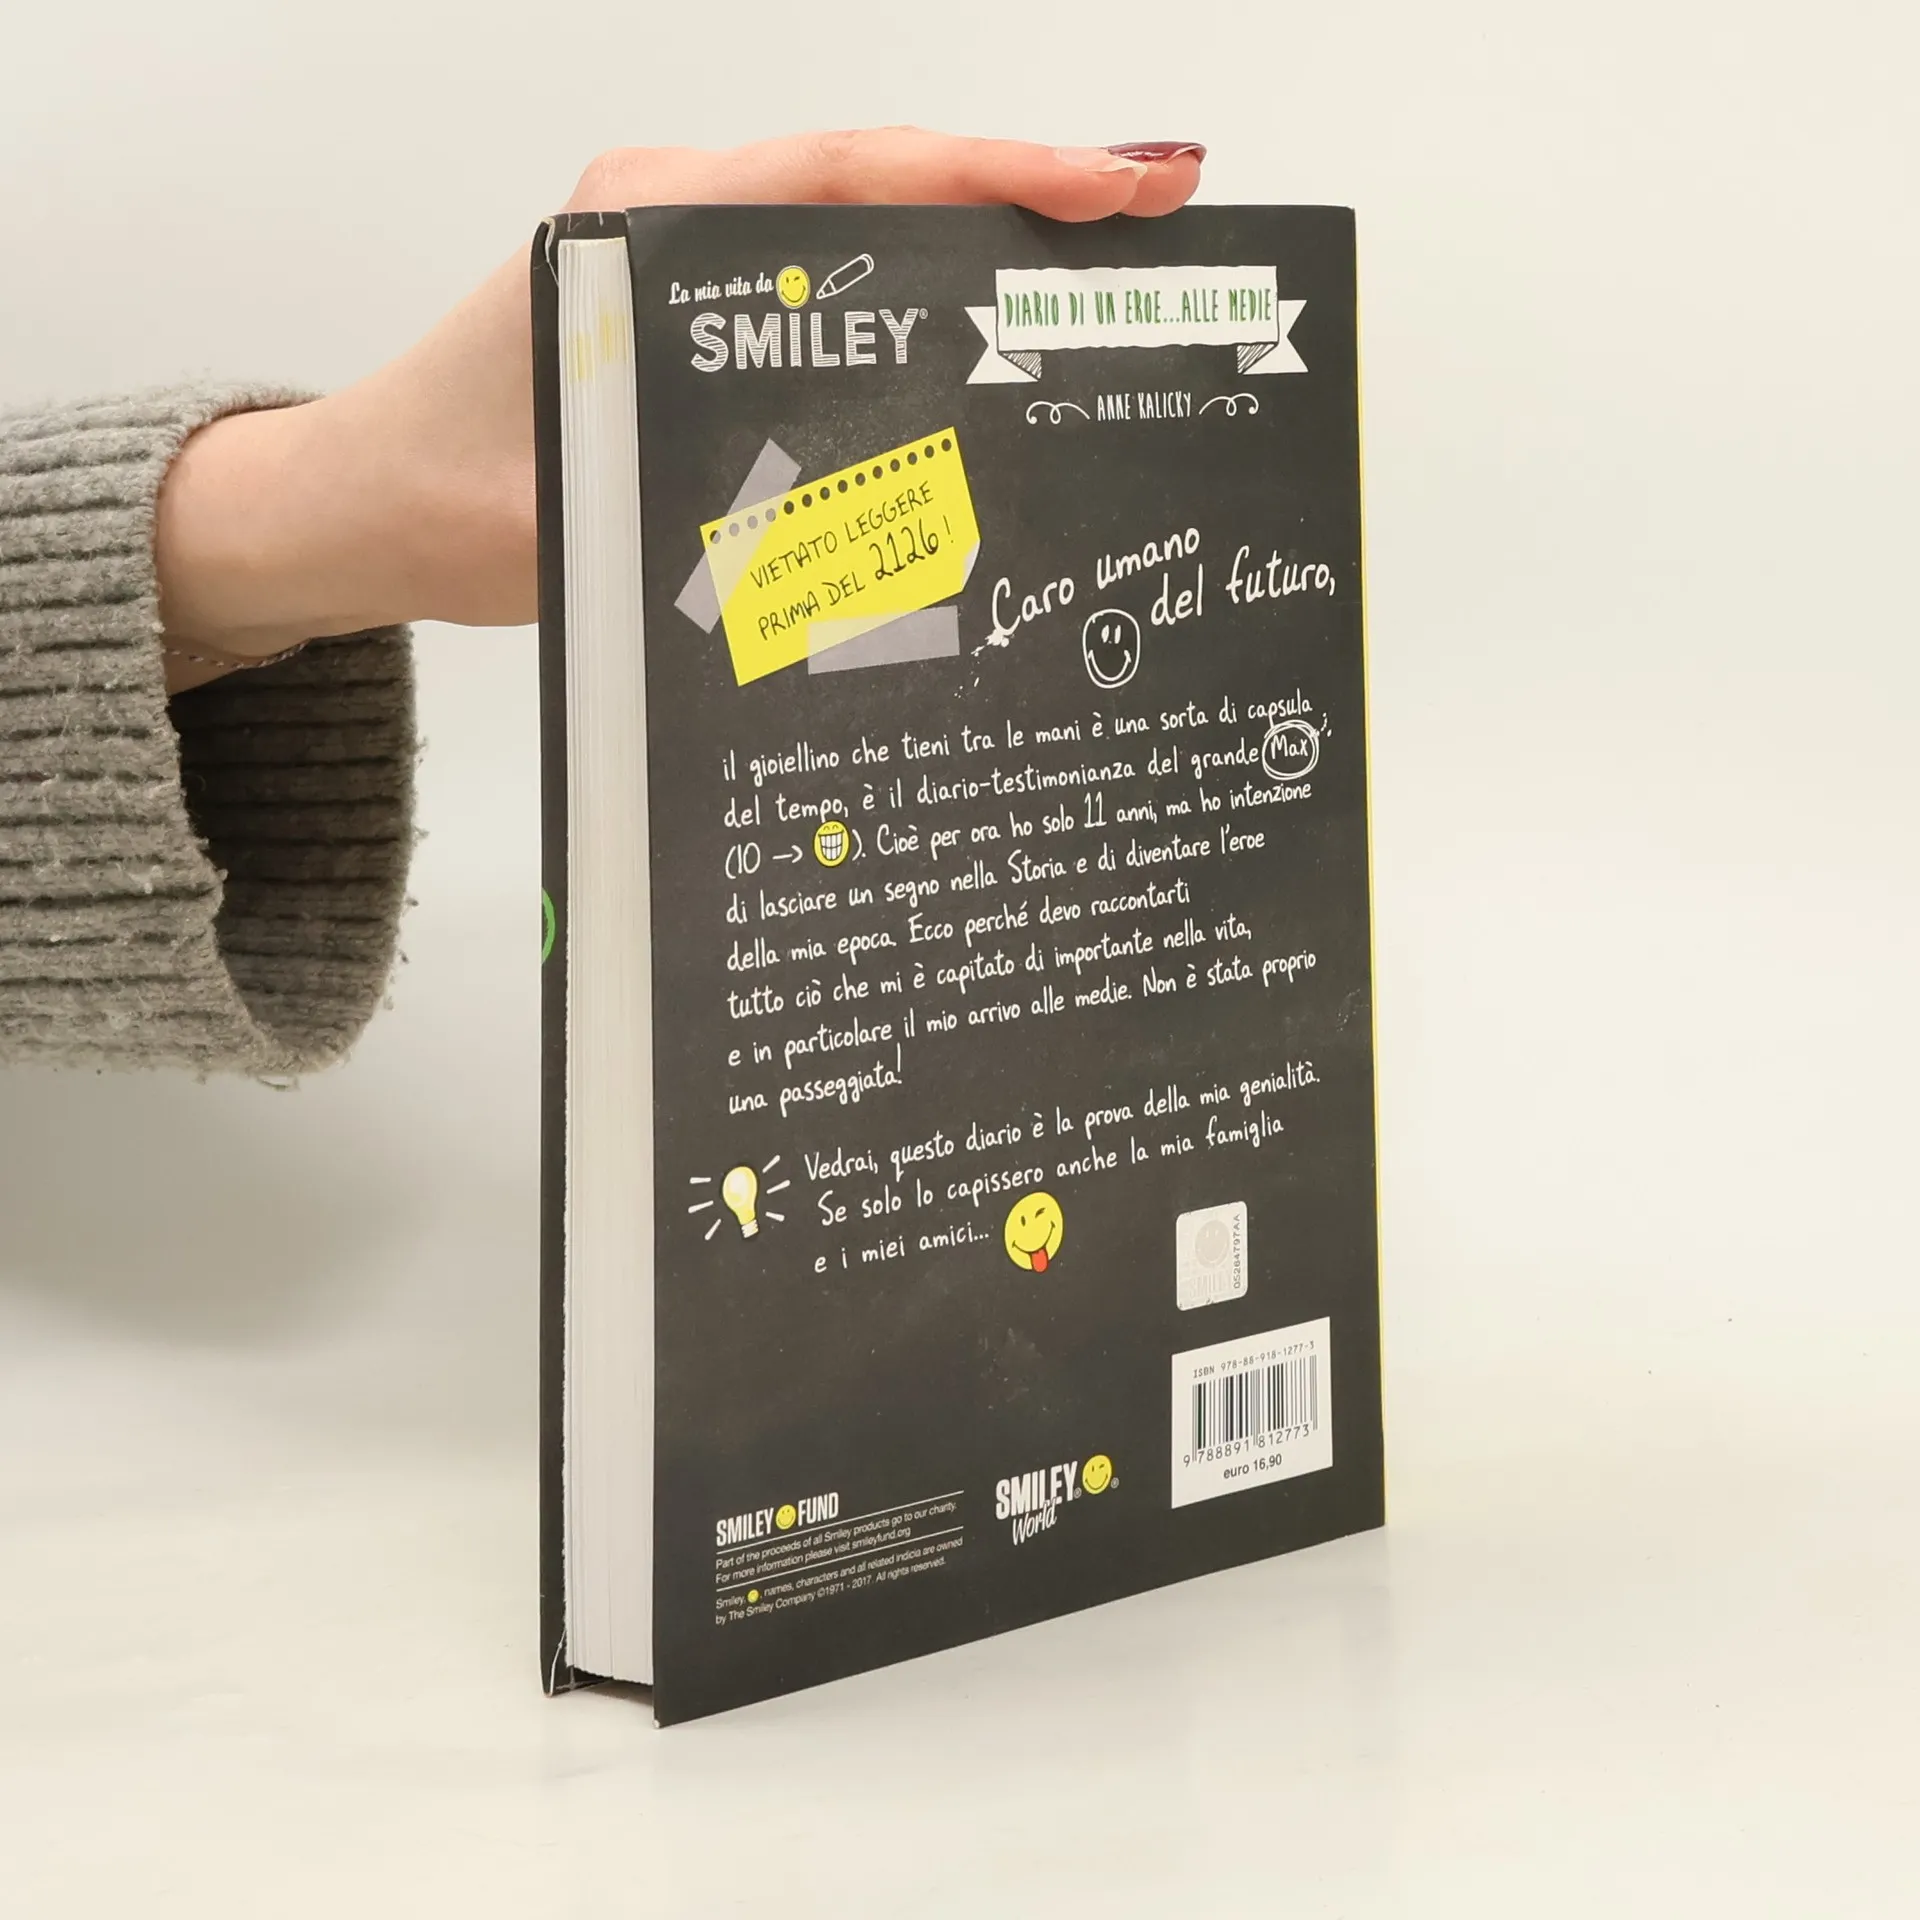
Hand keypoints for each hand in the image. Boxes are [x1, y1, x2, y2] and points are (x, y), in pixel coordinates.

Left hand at [153, 128, 1205, 689]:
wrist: (367, 502)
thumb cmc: (446, 493)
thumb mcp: (581, 504)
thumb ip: (704, 491)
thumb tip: (865, 519)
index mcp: (649, 222)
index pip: (854, 175)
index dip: (995, 174)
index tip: (1115, 187)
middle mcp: (677, 211)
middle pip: (884, 175)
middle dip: (1029, 186)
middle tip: (1162, 212)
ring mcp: (690, 251)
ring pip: (870, 221)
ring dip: (989, 234)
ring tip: (1114, 266)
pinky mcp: (699, 305)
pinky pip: (836, 278)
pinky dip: (926, 288)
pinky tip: (1001, 326)